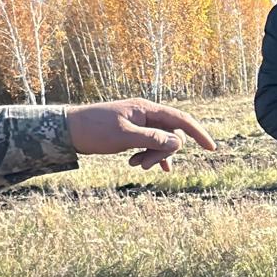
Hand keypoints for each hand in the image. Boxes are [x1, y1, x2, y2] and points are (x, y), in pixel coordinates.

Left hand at [64, 98, 215, 170]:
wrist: (64, 129)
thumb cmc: (93, 130)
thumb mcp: (124, 137)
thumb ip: (153, 140)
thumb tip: (178, 144)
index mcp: (146, 109)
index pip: (181, 120)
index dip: (198, 134)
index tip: (211, 148)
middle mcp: (145, 113)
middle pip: (171, 134)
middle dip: (164, 153)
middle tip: (145, 167)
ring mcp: (139, 122)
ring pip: (160, 141)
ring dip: (153, 156)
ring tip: (135, 166)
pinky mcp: (131, 131)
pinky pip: (149, 144)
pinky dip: (149, 155)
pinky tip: (143, 166)